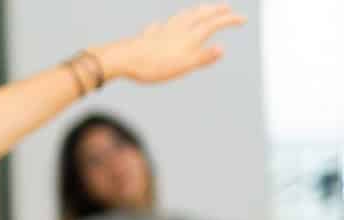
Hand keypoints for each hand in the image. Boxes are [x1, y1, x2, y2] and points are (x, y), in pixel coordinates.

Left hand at [94, 4, 242, 86]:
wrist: (122, 59)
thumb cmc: (153, 65)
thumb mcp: (184, 65)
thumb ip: (203, 57)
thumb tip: (222, 49)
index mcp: (190, 36)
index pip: (215, 23)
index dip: (230, 20)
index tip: (243, 19)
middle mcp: (178, 29)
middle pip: (200, 15)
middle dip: (215, 10)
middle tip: (225, 7)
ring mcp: (161, 31)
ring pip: (182, 16)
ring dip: (194, 11)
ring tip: (199, 10)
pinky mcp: (146, 37)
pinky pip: (159, 26)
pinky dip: (166, 24)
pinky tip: (160, 26)